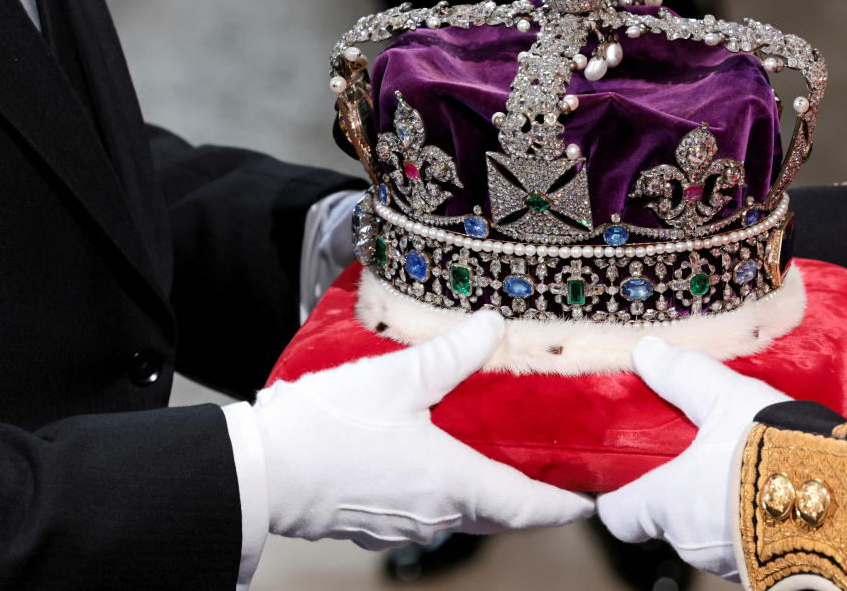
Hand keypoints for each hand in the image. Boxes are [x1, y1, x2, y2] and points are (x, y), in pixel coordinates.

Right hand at [252, 311, 593, 547]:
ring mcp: (401, 523)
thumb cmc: (326, 429)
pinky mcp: (372, 520)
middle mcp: (434, 513)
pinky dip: (447, 493)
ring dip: (486, 495)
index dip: (562, 506)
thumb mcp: (397, 377)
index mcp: (452, 483)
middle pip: (497, 514)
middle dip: (528, 499)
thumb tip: (492, 323)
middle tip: (551, 477)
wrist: (258, 471)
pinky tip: (436, 463)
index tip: (588, 505)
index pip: (527, 507)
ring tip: (497, 461)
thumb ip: (451, 353)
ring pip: (461, 514)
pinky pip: (427, 511)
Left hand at [597, 337, 788, 578]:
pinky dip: (748, 521)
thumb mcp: (726, 398)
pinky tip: (769, 489)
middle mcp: (691, 542)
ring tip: (735, 467)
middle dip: (674, 494)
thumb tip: (645, 352)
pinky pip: (744, 543)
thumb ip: (683, 376)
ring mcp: (729, 562)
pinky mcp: (767, 569)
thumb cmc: (772, 451)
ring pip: (706, 535)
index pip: (618, 517)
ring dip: (714, 508)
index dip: (616, 497)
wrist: (845, 498)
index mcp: (667, 503)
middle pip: (663, 523)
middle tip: (690, 456)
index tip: (621, 478)